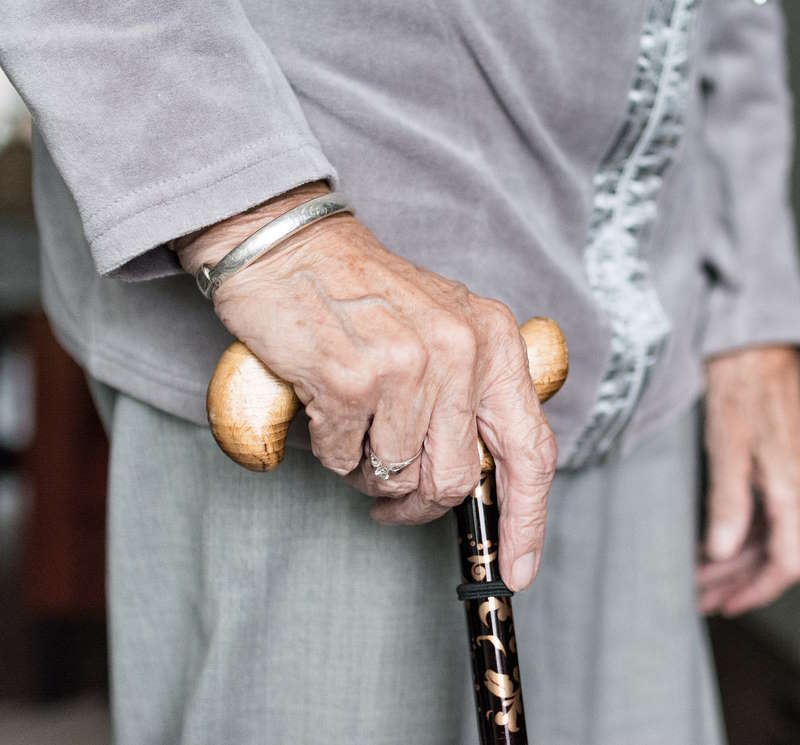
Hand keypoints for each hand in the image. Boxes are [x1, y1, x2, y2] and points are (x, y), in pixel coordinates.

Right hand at [176, 183, 556, 590]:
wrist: (291, 246)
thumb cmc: (364, 295)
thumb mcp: (443, 326)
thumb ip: (470, 393)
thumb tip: (475, 479)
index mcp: (492, 340)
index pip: (529, 448)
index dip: (527, 519)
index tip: (517, 568)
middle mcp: (458, 351)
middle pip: (455, 480)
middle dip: (419, 500)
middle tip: (389, 490)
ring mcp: (405, 366)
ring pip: (397, 476)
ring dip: (369, 469)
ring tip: (353, 425)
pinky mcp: (351, 381)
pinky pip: (344, 461)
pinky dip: (331, 451)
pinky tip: (325, 407)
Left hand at [697, 346, 799, 615]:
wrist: (754, 353)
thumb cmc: (740, 392)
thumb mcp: (727, 446)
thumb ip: (728, 502)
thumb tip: (721, 551)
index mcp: (792, 491)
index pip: (786, 563)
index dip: (755, 590)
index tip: (722, 604)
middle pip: (776, 556)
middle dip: (736, 581)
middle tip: (698, 596)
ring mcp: (793, 482)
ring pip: (770, 538)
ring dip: (736, 562)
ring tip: (699, 579)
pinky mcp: (782, 472)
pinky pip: (768, 516)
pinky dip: (741, 535)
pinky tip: (713, 545)